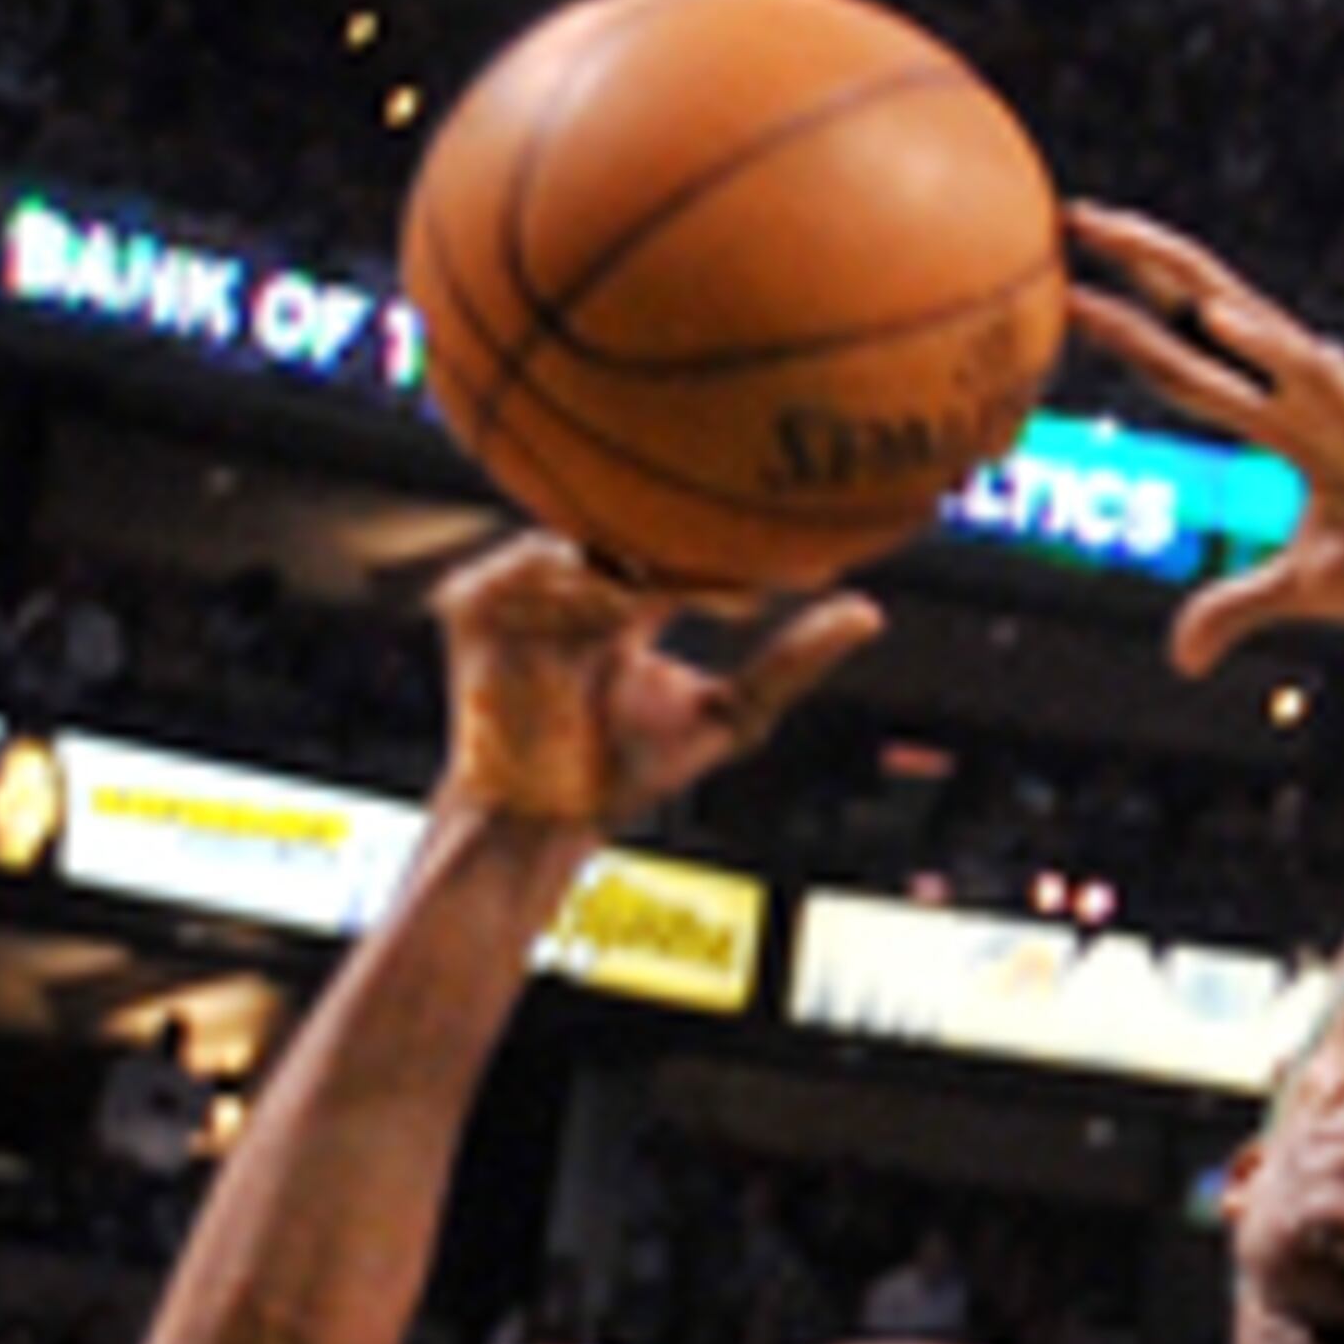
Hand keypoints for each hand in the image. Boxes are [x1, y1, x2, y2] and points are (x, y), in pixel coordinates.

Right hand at [432, 533, 881, 833]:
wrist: (544, 819)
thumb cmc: (630, 774)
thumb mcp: (729, 717)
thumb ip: (790, 665)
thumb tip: (871, 611)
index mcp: (633, 594)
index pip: (681, 544)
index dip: (724, 553)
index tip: (774, 577)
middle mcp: (578, 578)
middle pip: (623, 525)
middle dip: (667, 542)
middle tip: (713, 569)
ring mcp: (524, 587)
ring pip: (573, 541)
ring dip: (614, 566)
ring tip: (648, 600)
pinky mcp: (472, 605)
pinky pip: (513, 566)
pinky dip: (554, 575)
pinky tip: (598, 600)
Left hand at [1065, 207, 1343, 683]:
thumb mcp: (1302, 591)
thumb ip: (1235, 608)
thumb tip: (1180, 657)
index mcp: (1283, 416)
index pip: (1190, 359)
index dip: (1132, 326)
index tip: (1071, 291)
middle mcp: (1302, 384)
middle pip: (1206, 305)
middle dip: (1140, 259)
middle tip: (1074, 215)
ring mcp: (1335, 392)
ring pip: (1244, 316)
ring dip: (1180, 275)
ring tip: (1118, 236)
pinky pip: (1309, 374)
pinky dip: (1262, 345)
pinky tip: (1217, 319)